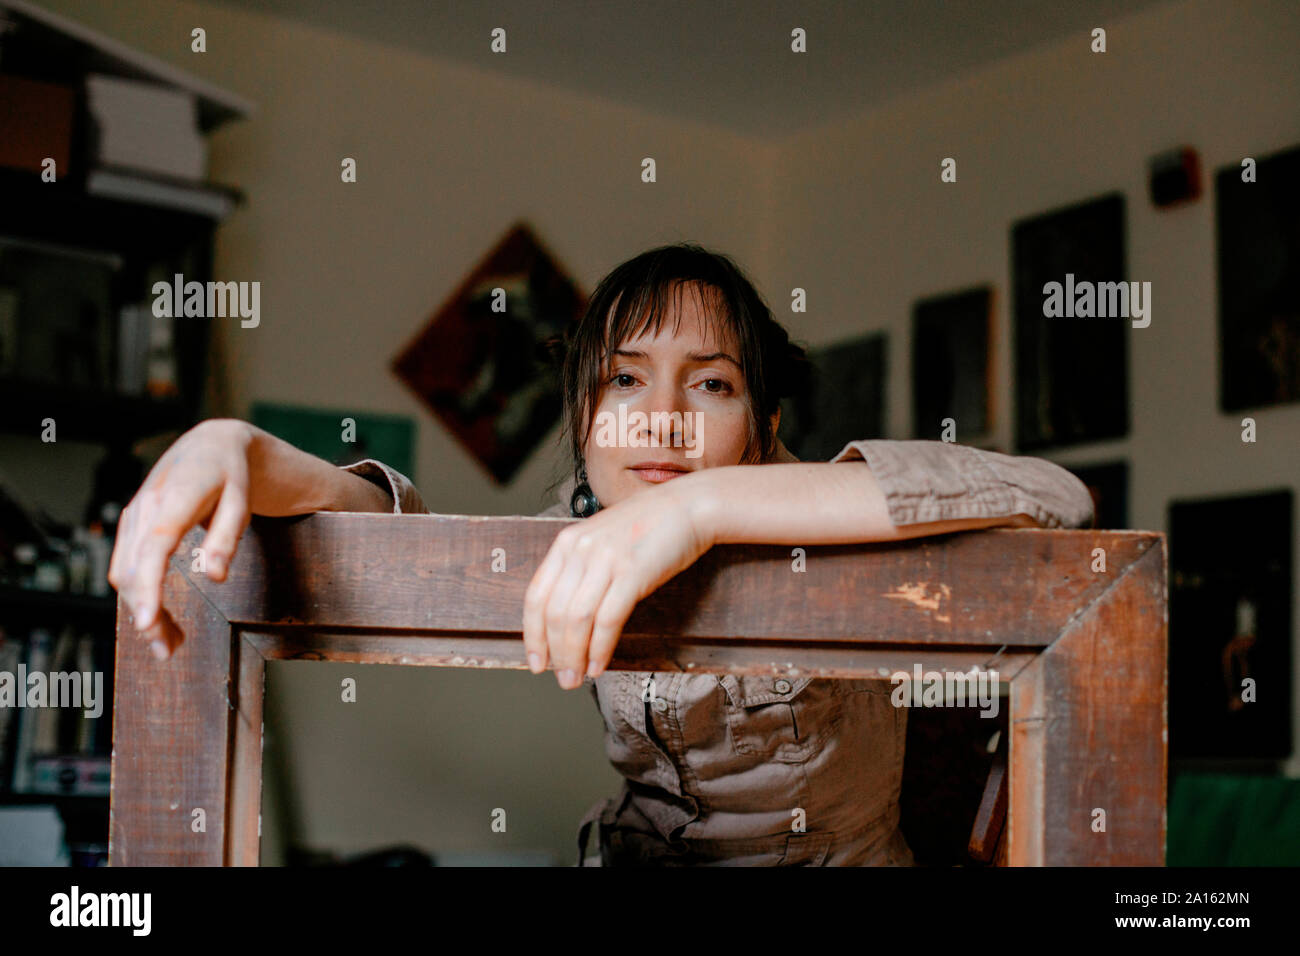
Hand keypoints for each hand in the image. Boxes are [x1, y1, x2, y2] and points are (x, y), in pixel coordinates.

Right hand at [108, 419, 253, 660]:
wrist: (210, 446)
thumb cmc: (231, 476)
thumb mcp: (241, 503)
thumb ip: (227, 539)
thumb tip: (215, 577)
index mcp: (174, 499)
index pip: (155, 547)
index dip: (149, 587)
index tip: (148, 623)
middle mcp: (145, 507)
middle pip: (135, 569)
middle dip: (146, 614)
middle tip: (169, 651)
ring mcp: (134, 516)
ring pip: (125, 573)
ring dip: (141, 610)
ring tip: (169, 644)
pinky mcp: (132, 526)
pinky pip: (127, 567)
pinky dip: (139, 596)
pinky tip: (159, 619)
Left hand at [522, 474, 717, 687]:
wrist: (689, 506)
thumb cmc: (650, 527)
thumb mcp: (603, 540)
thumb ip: (583, 568)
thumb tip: (569, 616)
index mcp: (568, 542)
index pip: (536, 595)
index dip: (532, 634)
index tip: (536, 659)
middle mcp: (581, 550)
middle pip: (554, 612)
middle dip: (554, 652)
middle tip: (562, 679)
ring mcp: (606, 560)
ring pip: (576, 619)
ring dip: (573, 656)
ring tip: (577, 678)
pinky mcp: (632, 573)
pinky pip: (607, 620)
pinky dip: (600, 648)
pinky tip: (599, 665)